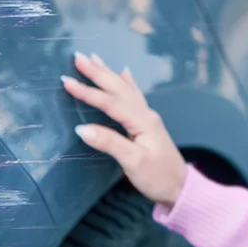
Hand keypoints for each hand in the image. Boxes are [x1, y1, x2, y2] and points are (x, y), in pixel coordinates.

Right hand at [61, 53, 186, 207]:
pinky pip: (134, 96)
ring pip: (125, 89)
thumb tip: (81, 128)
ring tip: (94, 58)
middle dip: (97, 73)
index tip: (66, 81)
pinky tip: (125, 72)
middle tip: (78, 57)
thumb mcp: (133, 163)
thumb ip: (109, 143)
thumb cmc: (158, 178)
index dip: (87, 92)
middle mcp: (145, 114)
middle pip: (118, 89)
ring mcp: (148, 117)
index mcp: (141, 121)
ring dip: (109, 74)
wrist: (181, 188)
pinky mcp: (148, 124)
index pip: (110, 102)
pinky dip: (128, 83)